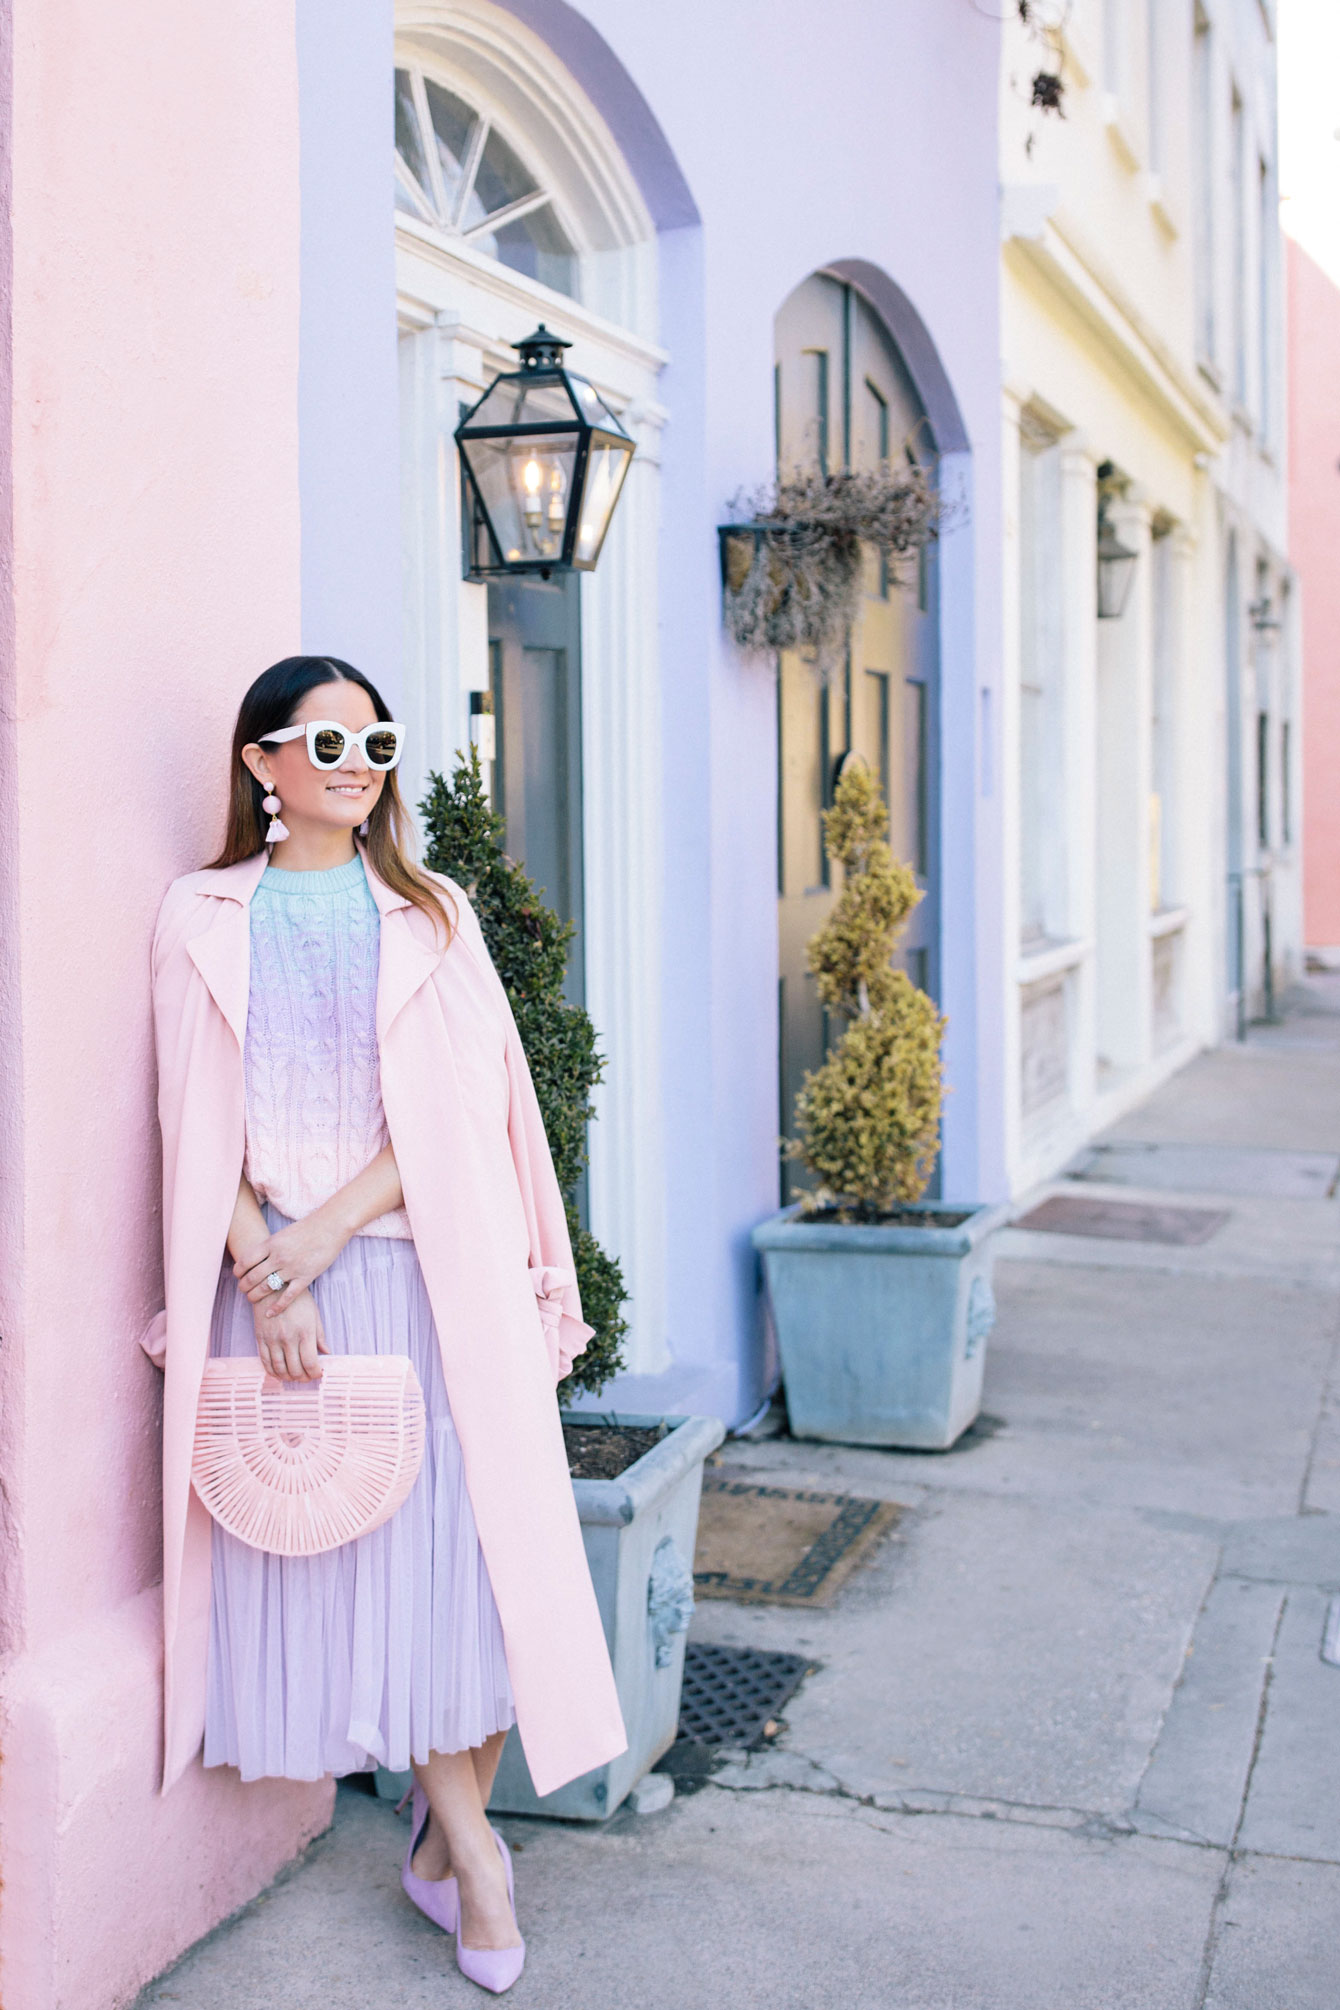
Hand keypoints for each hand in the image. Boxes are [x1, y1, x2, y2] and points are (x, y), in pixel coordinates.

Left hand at [234, 1208, 350, 1315]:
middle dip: (244, 1286)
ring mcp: (292, 1268)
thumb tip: (256, 1258)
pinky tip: (270, 1313)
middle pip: (253, 1277)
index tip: (238, 1276)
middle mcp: (278, 1257)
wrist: (331, 1227)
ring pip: (266, 1288)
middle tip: (243, 1289)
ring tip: (252, 1298)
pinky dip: (277, 1307)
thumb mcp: (283, 1234)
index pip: (245, 1261)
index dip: (238, 1271)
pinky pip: (288, 1297)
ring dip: (255, 1296)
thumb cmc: (307, 1228)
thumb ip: (270, 1247)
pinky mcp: (305, 1277)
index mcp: (271, 1244)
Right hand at [252, 1287, 328, 1381]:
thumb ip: (319, 1335)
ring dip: (288, 1377)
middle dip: (303, 1378)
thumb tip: (326, 1352)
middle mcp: (288, 1338)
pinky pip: (265, 1361)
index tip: (318, 1374)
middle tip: (307, 1377)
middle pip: (295, 1369)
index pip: (310, 1363)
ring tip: (294, 1377)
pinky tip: (279, 1373)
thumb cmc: (297, 1299)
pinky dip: (272, 1372)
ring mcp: (273, 1339)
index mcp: (305, 1332)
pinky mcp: (260, 1338)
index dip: (315, 1373)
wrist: (273, 1285)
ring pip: (280, 1369)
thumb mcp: (314, 1314)